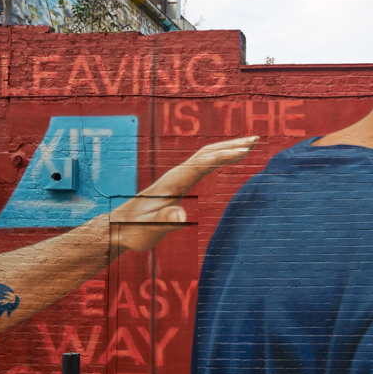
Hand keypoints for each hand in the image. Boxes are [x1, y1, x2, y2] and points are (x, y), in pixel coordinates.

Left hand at [110, 136, 257, 251]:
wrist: (116, 228)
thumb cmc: (132, 232)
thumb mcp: (147, 231)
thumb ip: (164, 221)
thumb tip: (182, 215)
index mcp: (172, 183)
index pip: (202, 164)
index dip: (224, 156)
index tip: (246, 152)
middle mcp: (175, 175)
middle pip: (206, 153)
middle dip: (231, 145)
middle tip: (255, 141)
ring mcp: (176, 178)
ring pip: (205, 156)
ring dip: (227, 148)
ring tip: (249, 145)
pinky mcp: (177, 183)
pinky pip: (202, 165)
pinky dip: (218, 158)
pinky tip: (227, 160)